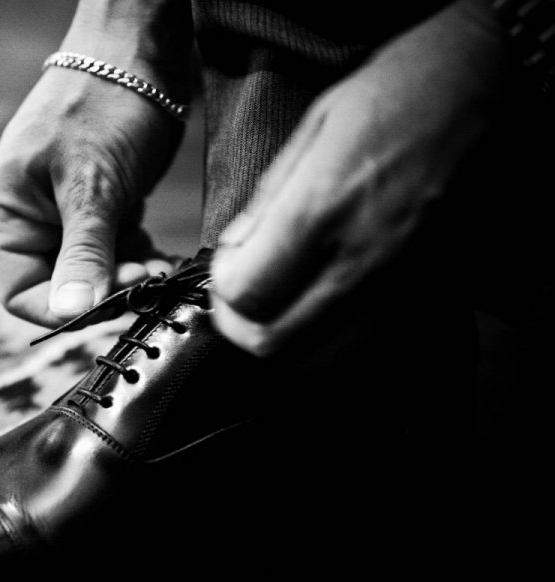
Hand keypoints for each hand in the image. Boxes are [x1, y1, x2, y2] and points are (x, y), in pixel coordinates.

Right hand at [0, 2, 190, 326]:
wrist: (138, 58)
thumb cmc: (102, 105)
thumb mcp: (92, 185)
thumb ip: (83, 252)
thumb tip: (73, 313)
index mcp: (2, 212)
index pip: (18, 290)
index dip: (62, 310)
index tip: (110, 305)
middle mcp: (27, 220)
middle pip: (58, 288)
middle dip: (103, 291)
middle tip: (146, 279)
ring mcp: (63, 218)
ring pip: (91, 276)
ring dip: (126, 278)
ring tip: (160, 266)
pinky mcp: (97, 213)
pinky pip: (113, 256)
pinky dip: (137, 261)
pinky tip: (160, 254)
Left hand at [210, 0, 507, 357]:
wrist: (487, 92)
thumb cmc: (399, 92)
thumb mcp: (316, 126)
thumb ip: (268, 200)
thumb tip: (235, 252)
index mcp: (322, 208)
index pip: (245, 292)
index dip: (223, 284)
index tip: (230, 261)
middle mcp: (360, 260)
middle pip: (273, 342)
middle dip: (243, 323)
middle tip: (246, 289)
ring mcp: (399, 285)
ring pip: (318, 359)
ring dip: (285, 337)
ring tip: (283, 299)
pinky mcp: (429, 294)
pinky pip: (365, 347)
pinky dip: (331, 340)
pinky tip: (326, 304)